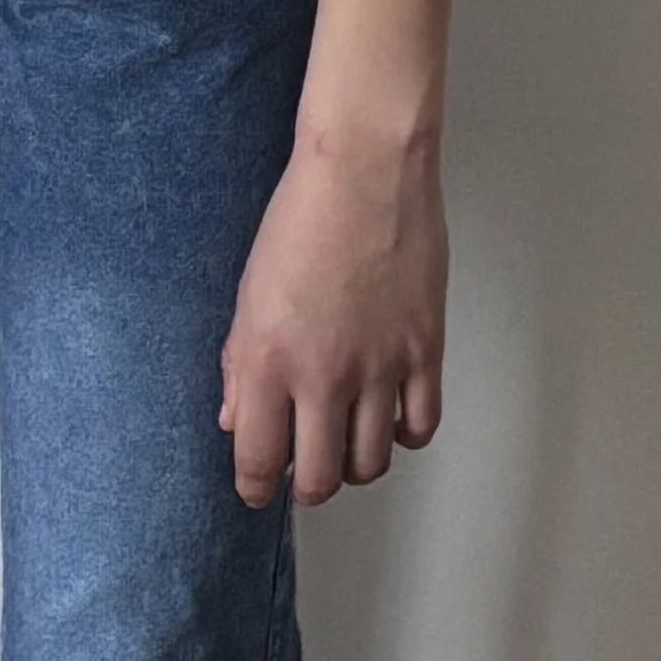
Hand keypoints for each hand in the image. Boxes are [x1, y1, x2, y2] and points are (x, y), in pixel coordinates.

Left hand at [218, 132, 446, 505]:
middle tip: (305, 470)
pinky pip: (420, 426)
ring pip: (371, 463)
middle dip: (307, 485)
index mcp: (268, 361)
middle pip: (320, 478)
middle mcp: (323, 375)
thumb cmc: (300, 220)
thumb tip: (237, 419)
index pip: (258, 459)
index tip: (255, 488)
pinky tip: (390, 418)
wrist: (364, 172)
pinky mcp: (424, 351)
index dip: (254, 487)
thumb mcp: (248, 294)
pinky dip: (403, 435)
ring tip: (347, 442)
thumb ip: (240, 364)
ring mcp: (379, 367)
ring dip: (355, 464)